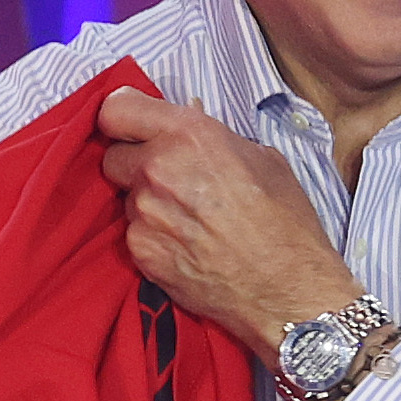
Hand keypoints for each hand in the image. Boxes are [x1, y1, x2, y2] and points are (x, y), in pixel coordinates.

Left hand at [95, 89, 355, 364]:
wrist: (287, 291)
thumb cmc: (285, 224)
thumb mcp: (262, 158)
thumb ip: (214, 136)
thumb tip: (191, 124)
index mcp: (189, 135)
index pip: (116, 108)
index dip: (123, 117)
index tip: (133, 127)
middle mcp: (157, 170)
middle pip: (113, 155)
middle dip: (135, 163)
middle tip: (168, 177)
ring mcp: (144, 214)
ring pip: (125, 197)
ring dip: (146, 202)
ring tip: (188, 219)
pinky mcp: (140, 252)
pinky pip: (133, 232)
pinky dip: (153, 236)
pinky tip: (186, 245)